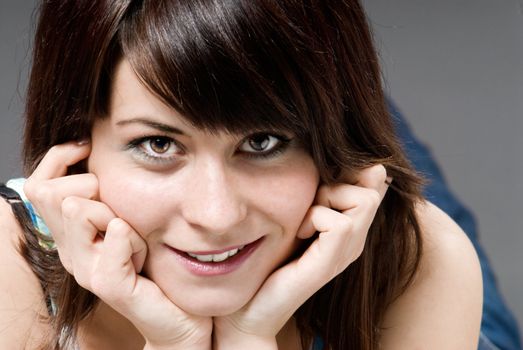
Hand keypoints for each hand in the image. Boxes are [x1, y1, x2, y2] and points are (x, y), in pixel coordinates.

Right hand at [24, 142, 211, 349]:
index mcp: (71, 235)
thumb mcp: (129, 219)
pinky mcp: (111, 285)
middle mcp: (70, 253)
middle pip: (56, 194)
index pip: (39, 185)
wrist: (175, 316)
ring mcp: (87, 270)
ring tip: (137, 240)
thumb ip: (108, 195)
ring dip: (118, 215)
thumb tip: (92, 149)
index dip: (60, 158)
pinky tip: (142, 250)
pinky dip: (131, 237)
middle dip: (96, 191)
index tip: (88, 148)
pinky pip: (113, 239)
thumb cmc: (154, 264)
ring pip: (79, 210)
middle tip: (124, 217)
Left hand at [212, 165, 389, 348]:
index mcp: (351, 226)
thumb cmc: (271, 259)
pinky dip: (315, 218)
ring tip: (305, 220)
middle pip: (373, 186)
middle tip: (311, 204)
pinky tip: (300, 233)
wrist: (254, 304)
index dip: (354, 170)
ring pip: (364, 199)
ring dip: (326, 199)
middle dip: (337, 183)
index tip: (323, 181)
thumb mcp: (296, 215)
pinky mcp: (331, 261)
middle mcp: (356, 239)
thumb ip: (315, 193)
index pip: (375, 182)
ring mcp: (348, 251)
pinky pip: (338, 222)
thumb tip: (331, 165)